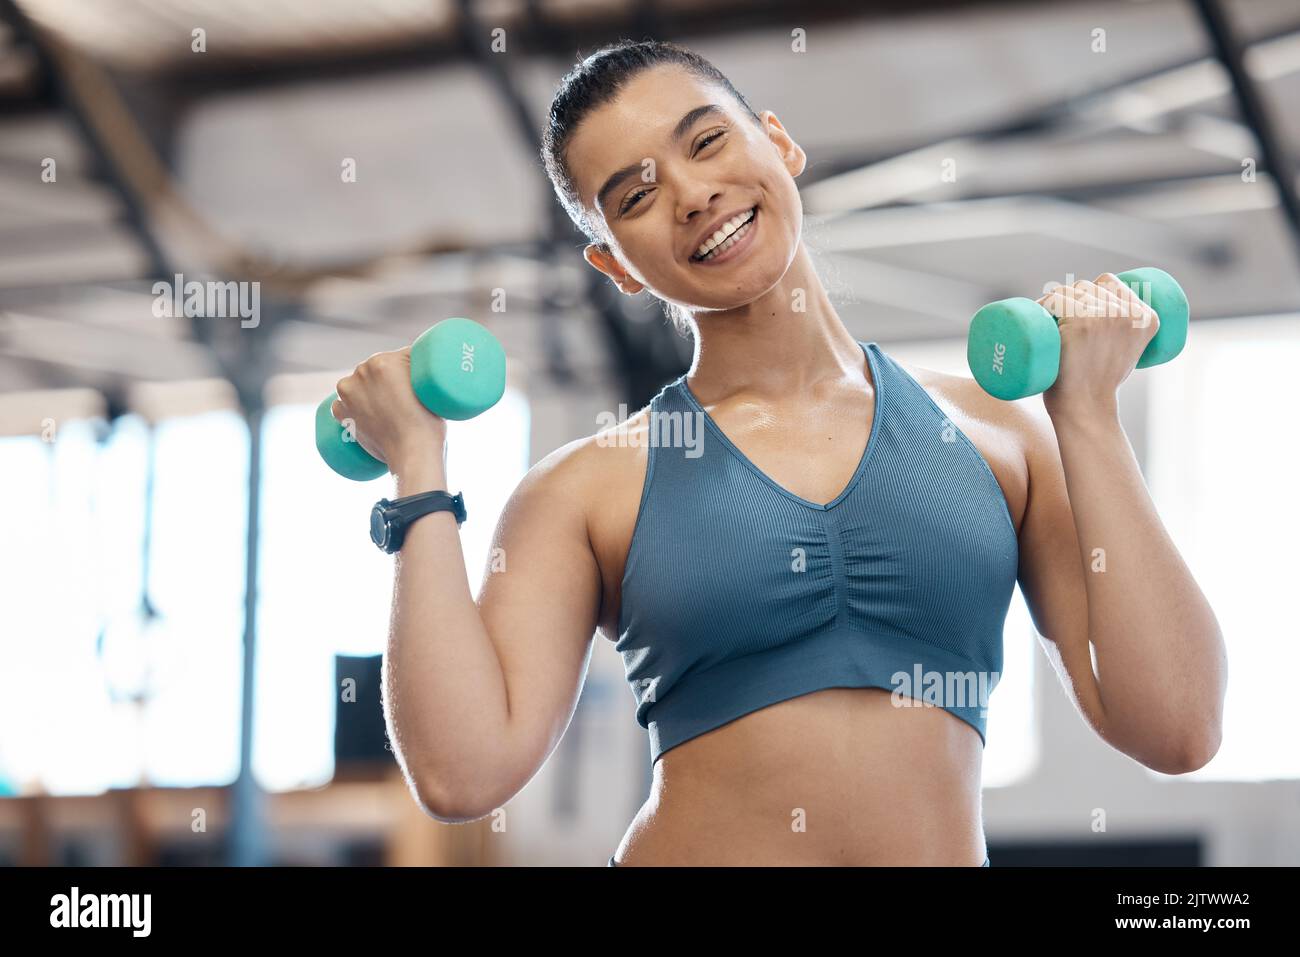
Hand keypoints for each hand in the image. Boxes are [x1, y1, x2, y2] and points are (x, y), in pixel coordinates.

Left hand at [331, 346, 447, 467]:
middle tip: (404, 397)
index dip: (411, 367)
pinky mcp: (341, 412)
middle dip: (389, 378)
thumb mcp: (432, 388)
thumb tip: (421, 370)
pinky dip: (352, 406)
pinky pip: (344, 402)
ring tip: (386, 408)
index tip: (418, 379)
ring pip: (359, 383)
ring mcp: (348, 393)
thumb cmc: (429, 423)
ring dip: (368, 389)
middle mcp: (361, 372)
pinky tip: (365, 413)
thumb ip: (424, 373)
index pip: (400, 357)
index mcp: (384, 361)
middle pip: (378, 368)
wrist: (412, 454)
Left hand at [1036, 272, 1159, 421]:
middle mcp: (1128, 314)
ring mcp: (1103, 317)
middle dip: (1067, 297)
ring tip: (1043, 318)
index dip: (1089, 289)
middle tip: (1053, 317)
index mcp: (1146, 318)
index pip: (1110, 281)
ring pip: (1069, 291)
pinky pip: (1055, 301)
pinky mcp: (1080, 324)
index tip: (1075, 305)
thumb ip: (1122, 332)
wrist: (1087, 409)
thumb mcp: (1126, 352)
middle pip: (1087, 286)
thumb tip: (1102, 315)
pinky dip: (1042, 305)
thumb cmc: (1100, 385)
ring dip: (1051, 301)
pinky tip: (1038, 313)